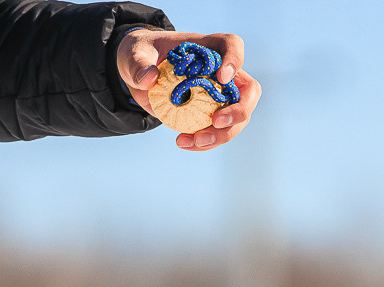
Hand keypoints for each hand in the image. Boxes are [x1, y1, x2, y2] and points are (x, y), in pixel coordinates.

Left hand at [117, 29, 261, 150]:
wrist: (140, 74)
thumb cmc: (142, 55)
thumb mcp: (135, 54)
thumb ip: (139, 64)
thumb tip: (149, 78)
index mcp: (208, 48)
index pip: (232, 46)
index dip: (235, 60)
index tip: (221, 78)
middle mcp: (221, 72)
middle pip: (248, 90)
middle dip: (240, 110)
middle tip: (217, 122)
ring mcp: (220, 95)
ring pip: (238, 118)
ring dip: (221, 135)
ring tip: (194, 141)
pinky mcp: (210, 115)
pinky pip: (218, 132)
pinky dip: (205, 142)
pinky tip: (183, 142)